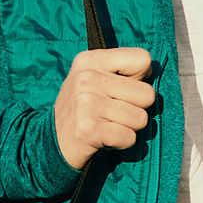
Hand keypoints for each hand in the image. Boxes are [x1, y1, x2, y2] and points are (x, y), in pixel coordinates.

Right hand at [55, 47, 158, 169]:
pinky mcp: (89, 129)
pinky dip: (122, 143)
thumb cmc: (83, 110)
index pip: (143, 59)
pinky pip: (130, 138)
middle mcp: (87, 77)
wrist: (51, 143)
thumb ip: (124, 71)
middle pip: (147, 94)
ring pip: (141, 119)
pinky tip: (103, 139)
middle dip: (136, 109)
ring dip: (128, 128)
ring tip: (107, 125)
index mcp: (91, 60)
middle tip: (112, 113)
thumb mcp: (95, 79)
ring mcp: (86, 103)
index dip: (140, 79)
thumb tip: (151, 71)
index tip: (120, 89)